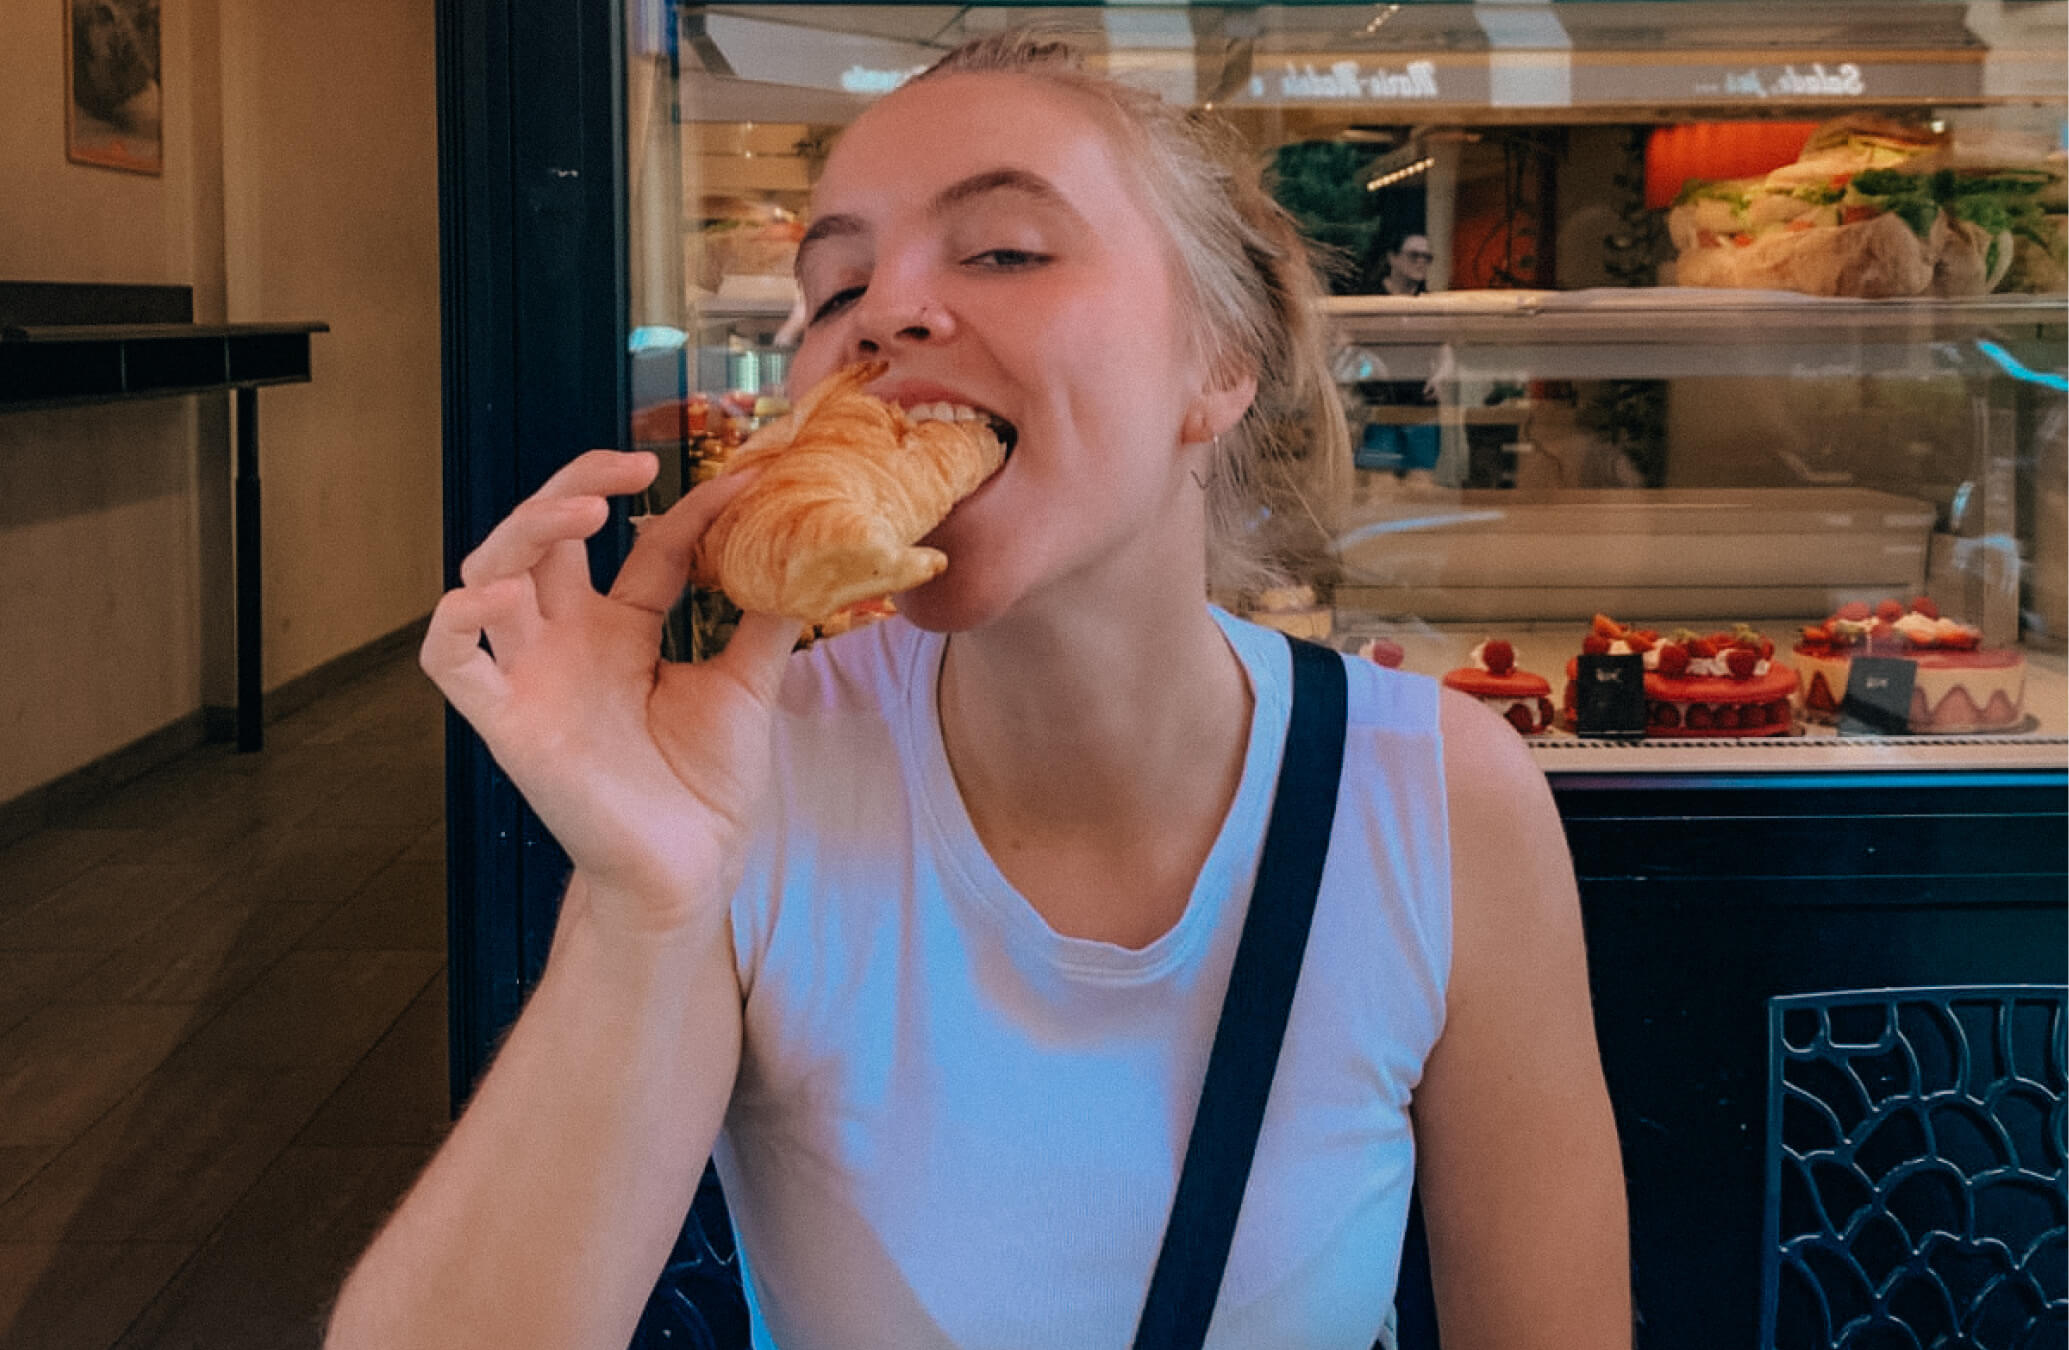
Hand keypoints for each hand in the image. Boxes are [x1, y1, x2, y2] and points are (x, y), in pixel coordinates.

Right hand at [420, 451, 799, 936]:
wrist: (690, 870)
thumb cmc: (708, 787)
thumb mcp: (747, 688)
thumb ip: (765, 622)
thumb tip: (815, 553)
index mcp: (624, 630)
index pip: (646, 547)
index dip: (686, 509)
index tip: (743, 480)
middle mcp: (569, 641)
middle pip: (545, 537)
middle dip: (575, 485)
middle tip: (633, 465)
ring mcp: (532, 676)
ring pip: (489, 573)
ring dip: (523, 530)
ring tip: (581, 513)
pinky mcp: (505, 722)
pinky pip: (450, 661)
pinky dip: (460, 620)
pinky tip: (502, 597)